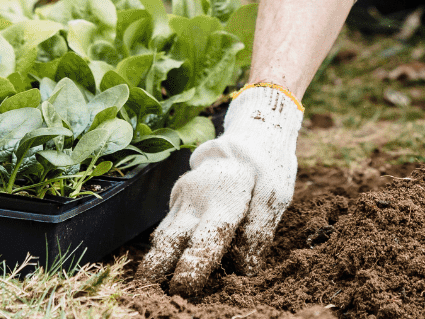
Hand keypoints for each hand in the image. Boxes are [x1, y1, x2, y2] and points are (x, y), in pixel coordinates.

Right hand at [137, 84, 301, 293]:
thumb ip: (259, 229)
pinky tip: (162, 264)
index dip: (193, 266)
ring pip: (164, 233)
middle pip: (171, 239)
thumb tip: (245, 266)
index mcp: (223, 198)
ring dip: (156, 259)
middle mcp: (195, 198)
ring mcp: (182, 197)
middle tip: (151, 290)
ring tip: (149, 282)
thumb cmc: (266, 167)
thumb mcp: (276, 194)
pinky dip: (163, 246)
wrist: (249, 135)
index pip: (206, 239)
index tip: (183, 287)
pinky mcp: (178, 198)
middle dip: (159, 267)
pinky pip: (167, 226)